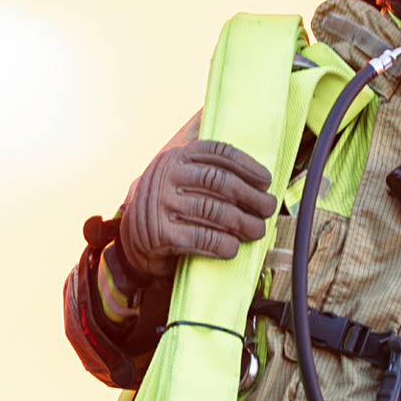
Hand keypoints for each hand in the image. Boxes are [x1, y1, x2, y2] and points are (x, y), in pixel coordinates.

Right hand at [119, 140, 277, 281]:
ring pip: (213, 210)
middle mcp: (167, 175)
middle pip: (219, 182)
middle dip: (250, 196)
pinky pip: (200, 237)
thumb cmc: (170, 207)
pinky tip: (233, 248)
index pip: (218, 152)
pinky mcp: (159, 233)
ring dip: (242, 223)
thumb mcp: (181, 179)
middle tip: (268, 208)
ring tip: (257, 230)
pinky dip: (221, 244)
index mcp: (177, 156)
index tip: (266, 181)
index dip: (247, 165)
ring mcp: (160, 203)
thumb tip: (259, 184)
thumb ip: (209, 174)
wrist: (132, 237)